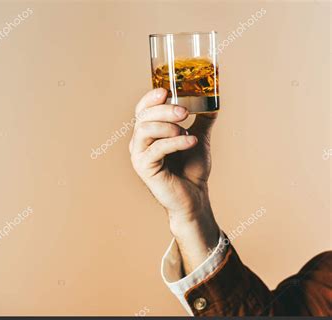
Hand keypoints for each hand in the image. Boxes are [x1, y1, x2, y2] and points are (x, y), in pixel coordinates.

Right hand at [129, 88, 219, 272]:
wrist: (195, 197)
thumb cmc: (192, 169)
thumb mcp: (198, 138)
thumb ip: (201, 120)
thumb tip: (213, 101)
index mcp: (148, 134)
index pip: (142, 110)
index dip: (150, 98)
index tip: (166, 90)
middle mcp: (138, 143)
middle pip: (143, 117)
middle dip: (164, 110)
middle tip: (184, 111)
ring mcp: (139, 156)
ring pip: (145, 130)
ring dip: (168, 126)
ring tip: (187, 132)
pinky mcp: (144, 168)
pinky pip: (156, 149)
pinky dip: (175, 142)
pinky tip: (191, 142)